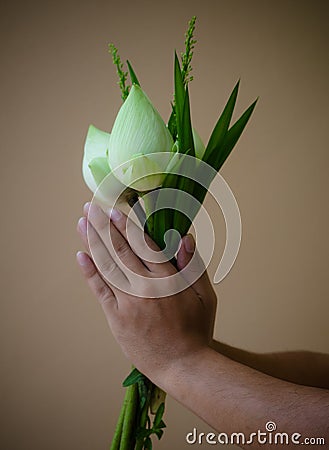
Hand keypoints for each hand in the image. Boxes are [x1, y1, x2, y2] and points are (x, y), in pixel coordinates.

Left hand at [76, 203, 216, 384]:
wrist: (183, 366)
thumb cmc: (197, 330)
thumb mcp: (205, 297)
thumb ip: (193, 266)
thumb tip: (185, 238)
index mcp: (167, 279)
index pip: (143, 244)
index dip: (128, 225)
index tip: (116, 209)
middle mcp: (144, 286)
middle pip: (121, 249)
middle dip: (104, 225)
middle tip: (91, 207)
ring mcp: (128, 302)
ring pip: (107, 265)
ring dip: (92, 241)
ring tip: (82, 222)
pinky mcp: (116, 317)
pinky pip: (100, 290)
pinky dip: (90, 272)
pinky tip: (81, 255)